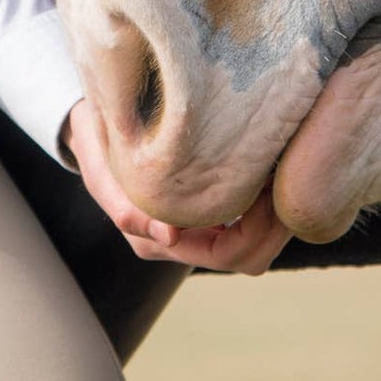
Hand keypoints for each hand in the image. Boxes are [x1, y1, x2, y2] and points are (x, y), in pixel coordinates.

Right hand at [63, 98, 291, 274]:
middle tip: (287, 176)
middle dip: (275, 225)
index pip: (225, 254)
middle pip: (248, 258)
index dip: (257, 228)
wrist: (93, 122)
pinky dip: (266, 205)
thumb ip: (123, 202)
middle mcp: (179, 244)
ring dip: (274, 216)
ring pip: (254, 246)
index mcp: (154, 240)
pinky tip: (269, 169)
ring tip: (282, 170)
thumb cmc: (95, 136)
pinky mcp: (206, 212)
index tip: (269, 181)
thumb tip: (169, 237)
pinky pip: (249, 224)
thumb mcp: (99, 161)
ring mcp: (195, 230)